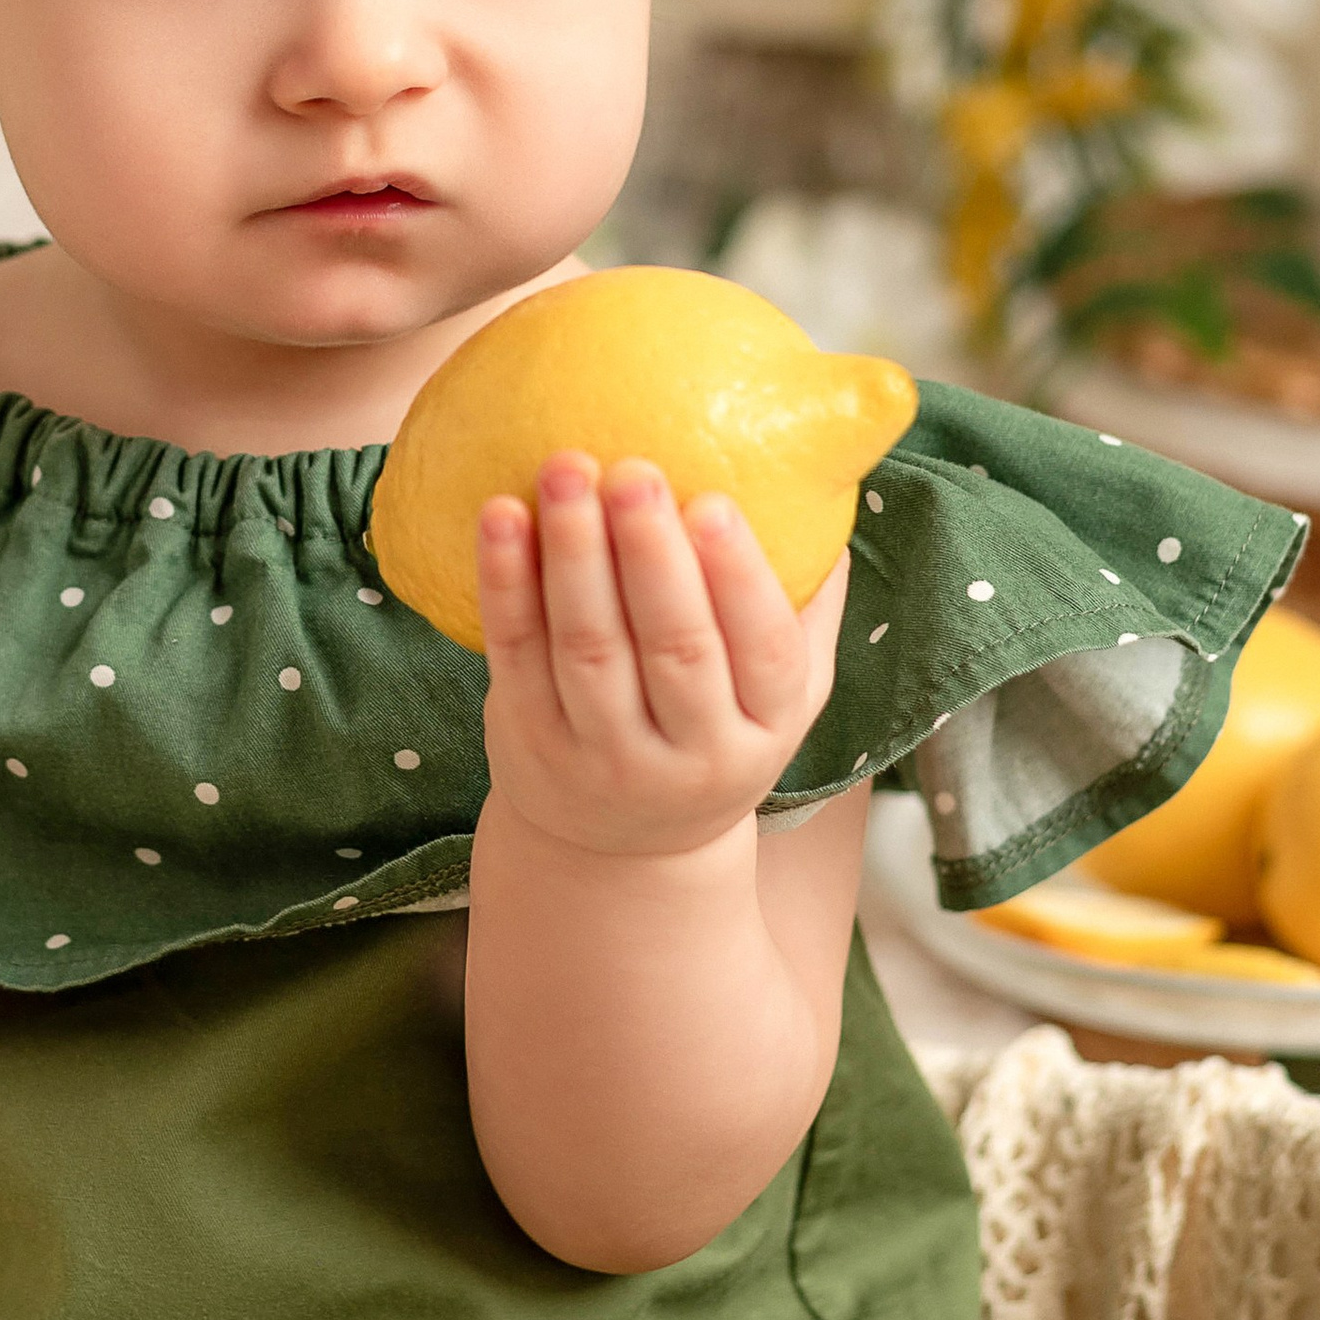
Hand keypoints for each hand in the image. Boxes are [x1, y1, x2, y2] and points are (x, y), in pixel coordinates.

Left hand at [476, 454, 846, 863]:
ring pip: (590, 650)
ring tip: (566, 469)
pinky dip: (505, 583)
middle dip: (652, 555)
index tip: (714, 502)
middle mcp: (692, 754)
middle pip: (675, 650)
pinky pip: (516, 654)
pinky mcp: (531, 742)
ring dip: (574, 554)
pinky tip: (501, 516)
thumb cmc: (712, 729)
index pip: (766, 653)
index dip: (740, 579)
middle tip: (634, 472)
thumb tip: (818, 485)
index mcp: (769, 727)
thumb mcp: (784, 694)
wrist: (622, 849)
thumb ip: (805, 602)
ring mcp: (605, 756)